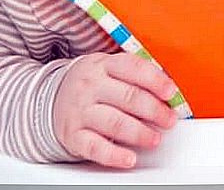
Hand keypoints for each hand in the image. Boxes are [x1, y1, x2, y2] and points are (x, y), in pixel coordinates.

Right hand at [52, 52, 178, 168]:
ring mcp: (81, 110)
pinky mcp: (73, 135)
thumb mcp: (110, 69)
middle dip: (154, 110)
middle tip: (169, 120)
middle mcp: (91, 86)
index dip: (155, 80)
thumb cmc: (93, 84)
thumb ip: (136, 76)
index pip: (133, 68)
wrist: (52, 97)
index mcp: (104, 65)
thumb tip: (168, 93)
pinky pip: (95, 147)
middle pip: (128, 97)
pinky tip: (129, 158)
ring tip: (155, 139)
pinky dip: (114, 155)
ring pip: (114, 123)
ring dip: (139, 133)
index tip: (171, 92)